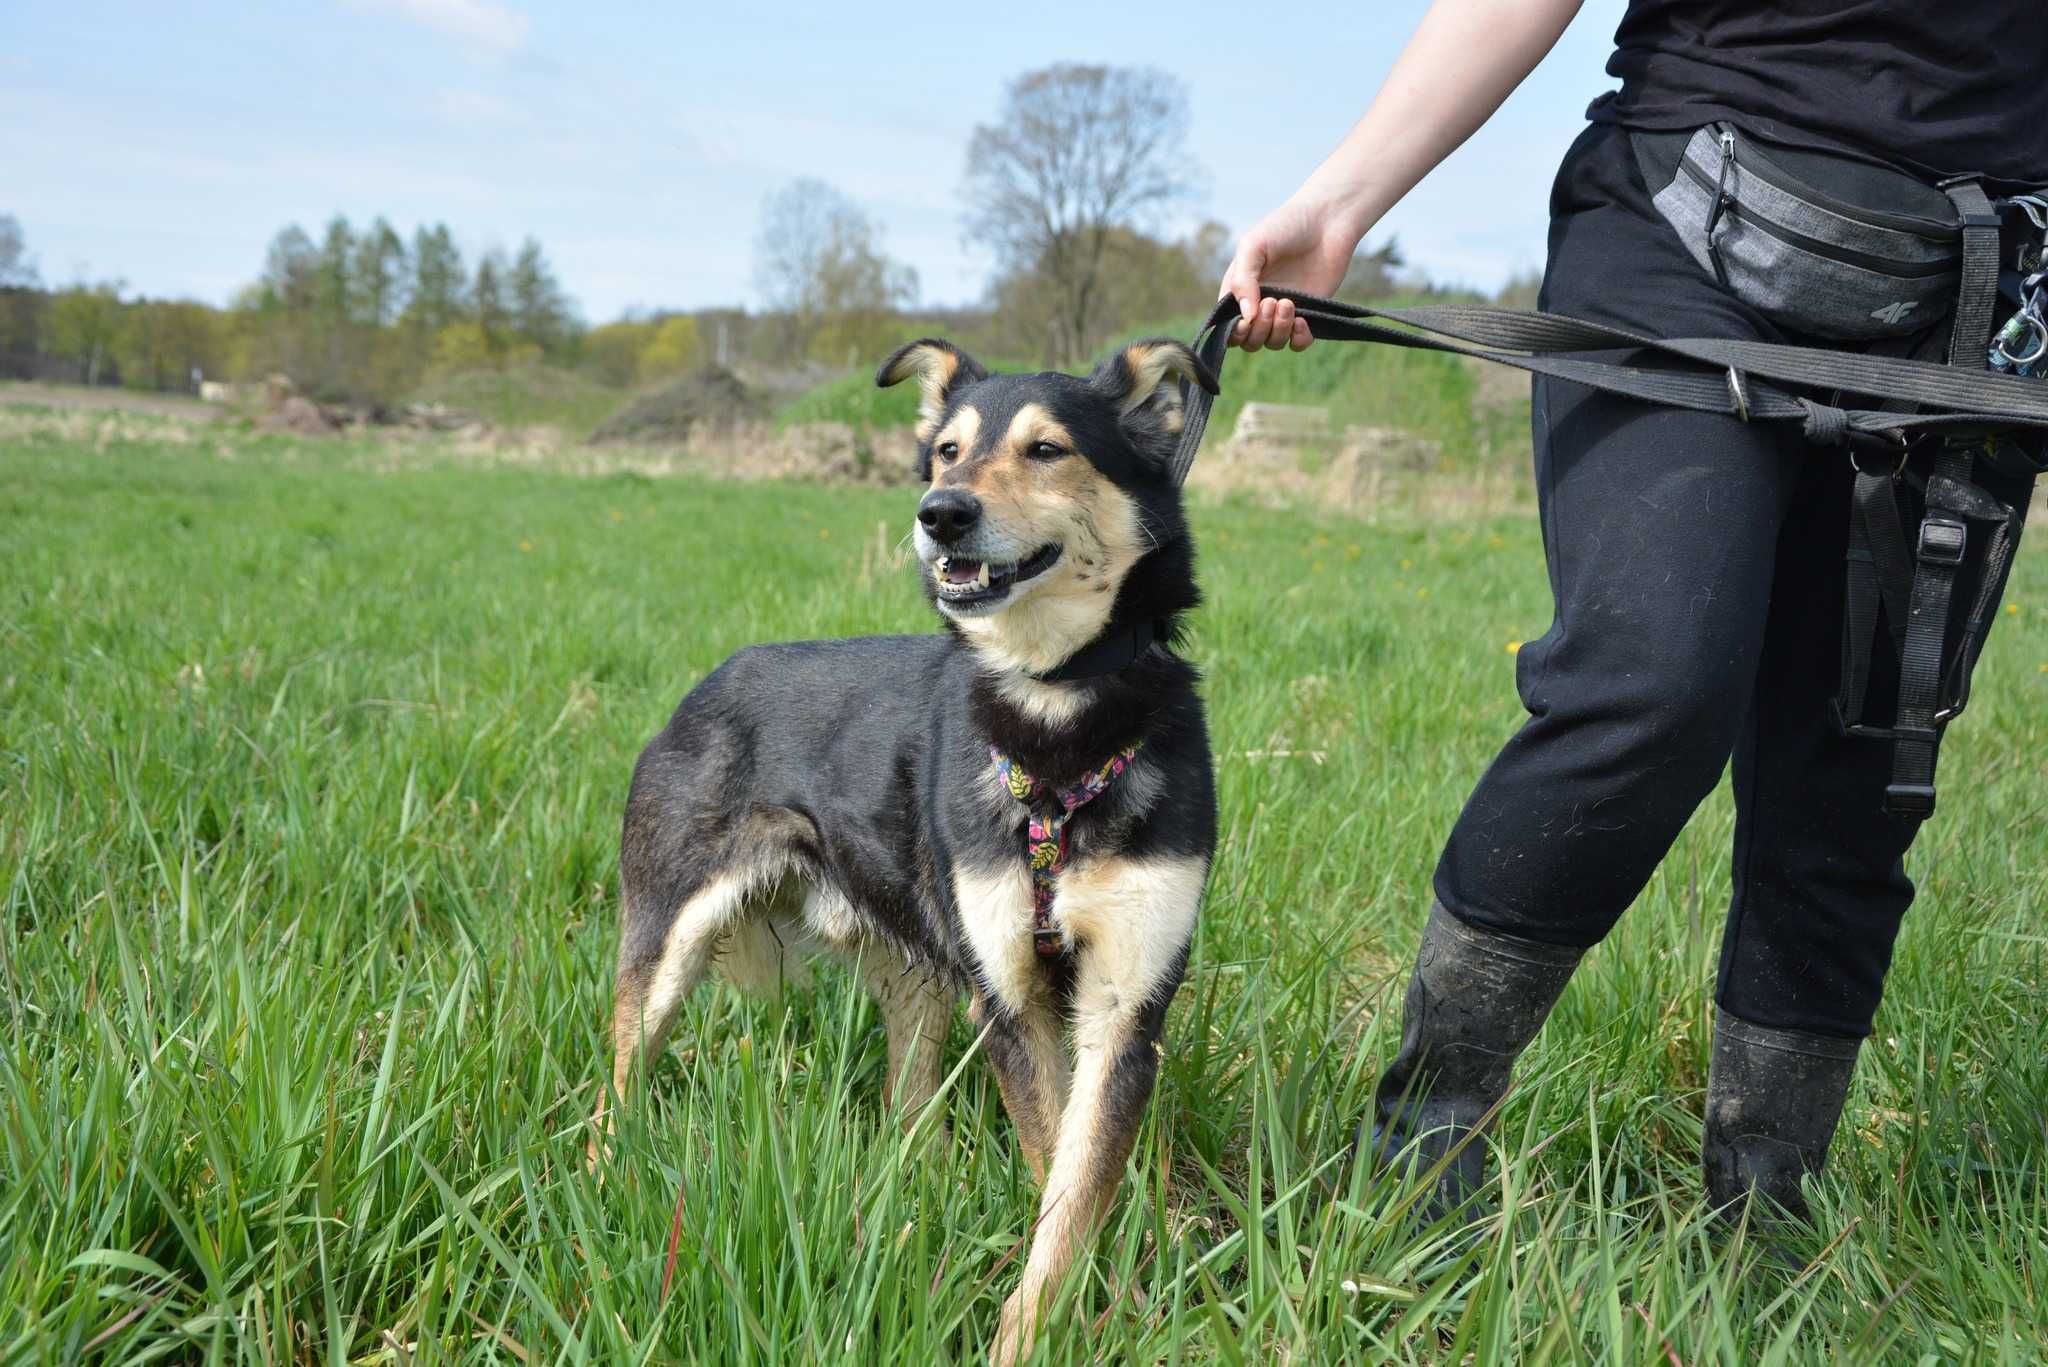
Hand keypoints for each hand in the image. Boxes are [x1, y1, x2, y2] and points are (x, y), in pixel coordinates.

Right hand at [1219, 194, 1364, 350]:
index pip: (1228, 325)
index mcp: (1239, 290)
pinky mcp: (1309, 315)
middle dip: (1259, 329)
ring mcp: (1284, 312)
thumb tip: (1246, 316)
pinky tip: (1302, 321)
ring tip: (1288, 303)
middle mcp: (1259, 305)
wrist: (1327, 220)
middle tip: (1273, 301)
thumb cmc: (1285, 226)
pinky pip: (1298, 343)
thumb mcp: (1253, 246)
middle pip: (1249, 340)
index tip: (1246, 320)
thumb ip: (1242, 280)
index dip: (1234, 332)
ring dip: (1278, 330)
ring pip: (1272, 342)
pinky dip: (1299, 339)